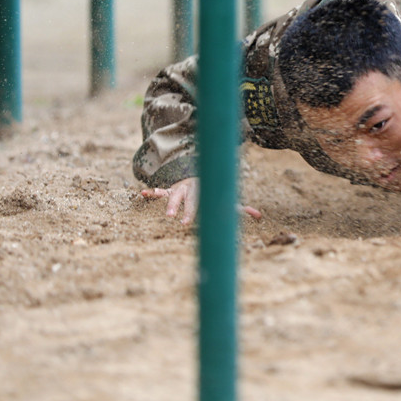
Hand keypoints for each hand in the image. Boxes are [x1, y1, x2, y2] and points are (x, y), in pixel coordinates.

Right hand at [141, 177, 262, 225]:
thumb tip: (259, 216)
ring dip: (166, 201)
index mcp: (205, 193)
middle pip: (187, 200)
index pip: (201, 204)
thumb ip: (240, 208)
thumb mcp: (225, 199)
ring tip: (159, 207)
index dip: (196, 213)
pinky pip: (159, 191)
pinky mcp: (169, 191)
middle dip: (184, 210)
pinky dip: (151, 192)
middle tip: (181, 222)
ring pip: (172, 195)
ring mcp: (179, 189)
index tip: (189, 224)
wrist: (200, 175)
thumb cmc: (213, 194)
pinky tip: (141, 194)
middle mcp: (192, 190)